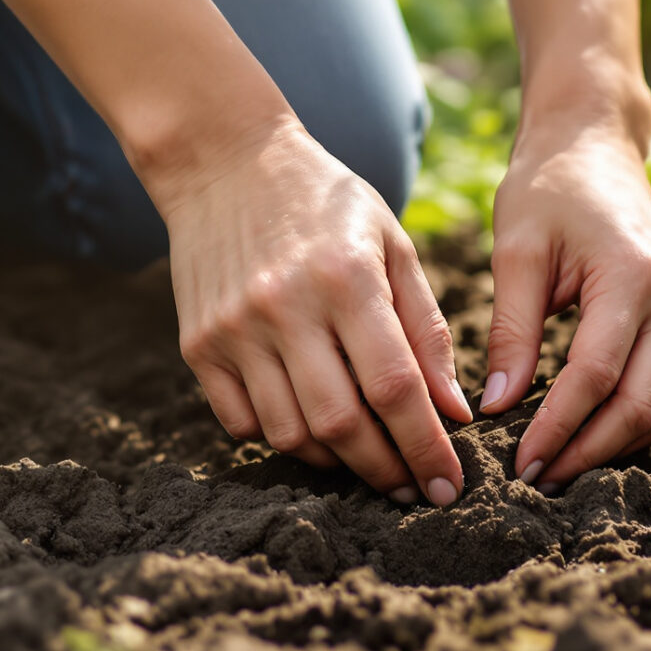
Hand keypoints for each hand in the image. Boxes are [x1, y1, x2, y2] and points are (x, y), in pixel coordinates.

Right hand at [160, 118, 473, 503]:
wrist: (225, 162)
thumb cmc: (326, 202)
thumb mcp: (391, 244)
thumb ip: (425, 327)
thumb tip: (452, 413)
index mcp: (346, 278)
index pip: (394, 387)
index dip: (425, 446)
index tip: (448, 487)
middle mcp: (285, 307)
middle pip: (341, 424)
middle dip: (385, 470)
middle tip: (412, 488)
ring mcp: (234, 329)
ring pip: (290, 434)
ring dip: (335, 462)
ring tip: (365, 457)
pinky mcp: (198, 344)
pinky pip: (242, 423)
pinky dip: (280, 439)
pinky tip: (309, 427)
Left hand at [480, 118, 650, 490]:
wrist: (597, 150)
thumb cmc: (549, 191)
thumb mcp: (517, 251)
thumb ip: (511, 330)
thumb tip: (498, 407)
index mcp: (635, 276)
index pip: (597, 376)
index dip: (557, 428)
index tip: (520, 465)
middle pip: (639, 406)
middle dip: (586, 452)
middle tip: (536, 480)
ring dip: (612, 448)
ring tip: (557, 466)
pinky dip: (639, 427)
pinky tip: (593, 439)